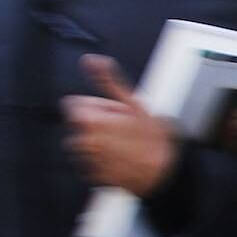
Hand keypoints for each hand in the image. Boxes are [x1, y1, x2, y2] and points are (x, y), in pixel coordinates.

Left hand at [62, 56, 178, 195]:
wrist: (164, 172)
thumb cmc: (152, 140)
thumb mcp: (133, 102)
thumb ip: (107, 80)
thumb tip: (91, 61)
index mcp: (88, 120)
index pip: (72, 104)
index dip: (94, 107)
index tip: (111, 113)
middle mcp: (82, 141)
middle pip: (77, 124)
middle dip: (95, 124)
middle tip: (120, 128)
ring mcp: (88, 160)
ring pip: (83, 144)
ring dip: (97, 142)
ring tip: (122, 144)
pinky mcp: (94, 175)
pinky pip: (91, 163)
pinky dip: (102, 160)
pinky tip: (120, 158)